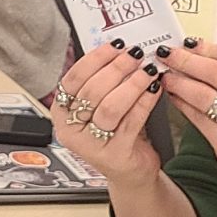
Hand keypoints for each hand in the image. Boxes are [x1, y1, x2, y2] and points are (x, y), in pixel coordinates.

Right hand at [50, 42, 167, 185]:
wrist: (130, 170)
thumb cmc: (115, 134)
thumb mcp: (100, 107)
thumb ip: (102, 82)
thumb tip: (119, 52)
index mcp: (61, 113)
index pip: (72, 79)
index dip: (94, 59)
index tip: (114, 46)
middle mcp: (71, 130)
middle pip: (91, 91)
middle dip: (116, 68)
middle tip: (135, 55)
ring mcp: (92, 144)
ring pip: (110, 107)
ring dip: (132, 84)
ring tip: (148, 71)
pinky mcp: (115, 154)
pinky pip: (132, 121)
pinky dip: (145, 101)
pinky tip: (154, 89)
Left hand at [161, 41, 216, 213]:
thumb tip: (207, 53)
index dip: (210, 48)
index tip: (190, 44)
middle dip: (187, 60)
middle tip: (168, 53)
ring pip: (205, 96)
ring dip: (180, 82)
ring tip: (165, 74)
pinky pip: (200, 119)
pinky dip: (183, 105)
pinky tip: (173, 96)